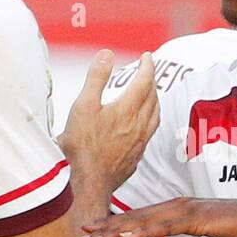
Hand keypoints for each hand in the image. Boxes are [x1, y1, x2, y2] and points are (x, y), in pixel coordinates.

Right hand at [60, 50, 158, 192]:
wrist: (87, 183)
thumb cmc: (82, 146)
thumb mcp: (83, 106)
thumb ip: (96, 78)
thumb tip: (107, 54)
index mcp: (126, 110)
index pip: (144, 82)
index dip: (148, 67)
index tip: (148, 57)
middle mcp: (138, 126)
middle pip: (153, 98)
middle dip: (152, 81)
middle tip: (149, 72)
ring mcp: (139, 143)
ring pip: (155, 116)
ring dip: (155, 101)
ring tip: (151, 94)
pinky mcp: (136, 157)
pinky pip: (150, 133)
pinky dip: (150, 120)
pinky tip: (143, 124)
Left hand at [83, 197, 236, 236]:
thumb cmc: (234, 224)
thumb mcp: (202, 228)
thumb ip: (182, 229)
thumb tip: (166, 235)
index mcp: (175, 208)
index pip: (138, 216)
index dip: (112, 223)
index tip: (89, 230)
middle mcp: (176, 206)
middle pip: (135, 216)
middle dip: (106, 225)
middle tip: (80, 233)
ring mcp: (186, 212)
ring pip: (145, 221)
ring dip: (118, 230)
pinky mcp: (198, 220)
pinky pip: (167, 227)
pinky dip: (145, 231)